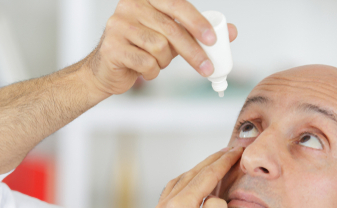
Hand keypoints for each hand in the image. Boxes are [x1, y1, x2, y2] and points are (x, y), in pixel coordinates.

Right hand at [85, 0, 237, 94]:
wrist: (106, 70)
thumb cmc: (139, 50)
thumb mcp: (169, 38)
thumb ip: (195, 33)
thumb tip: (230, 32)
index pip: (177, 5)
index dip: (197, 22)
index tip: (213, 40)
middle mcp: (130, 6)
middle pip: (171, 29)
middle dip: (193, 52)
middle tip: (207, 68)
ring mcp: (118, 25)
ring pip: (159, 48)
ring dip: (164, 62)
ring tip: (157, 63)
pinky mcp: (112, 47)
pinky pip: (145, 63)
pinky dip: (151, 72)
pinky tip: (144, 70)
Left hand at [149, 146, 243, 207]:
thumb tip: (213, 195)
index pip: (205, 176)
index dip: (223, 162)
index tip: (237, 151)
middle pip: (190, 175)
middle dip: (211, 161)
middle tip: (228, 151)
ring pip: (178, 182)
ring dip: (197, 171)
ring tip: (214, 165)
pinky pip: (170, 194)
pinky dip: (185, 184)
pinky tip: (194, 185)